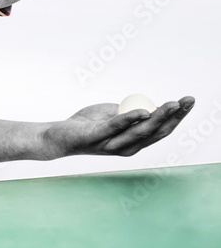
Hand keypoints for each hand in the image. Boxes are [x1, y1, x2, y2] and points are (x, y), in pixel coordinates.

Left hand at [42, 97, 195, 158]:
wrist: (58, 137)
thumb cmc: (87, 125)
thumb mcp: (113, 115)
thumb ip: (130, 112)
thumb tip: (148, 106)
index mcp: (133, 142)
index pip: (160, 130)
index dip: (177, 117)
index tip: (189, 101)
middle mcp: (127, 146)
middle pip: (156, 132)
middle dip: (175, 116)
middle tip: (188, 101)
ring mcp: (112, 143)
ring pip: (140, 130)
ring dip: (158, 116)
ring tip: (173, 104)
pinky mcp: (96, 136)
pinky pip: (115, 127)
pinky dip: (130, 118)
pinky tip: (143, 111)